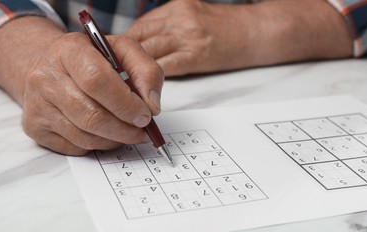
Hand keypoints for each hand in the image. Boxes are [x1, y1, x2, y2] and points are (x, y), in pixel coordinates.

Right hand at [0, 17, 163, 154]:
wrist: (54, 66)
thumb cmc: (93, 59)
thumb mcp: (124, 52)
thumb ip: (147, 73)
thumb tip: (152, 107)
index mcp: (68, 50)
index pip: (97, 81)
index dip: (126, 104)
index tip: (146, 115)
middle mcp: (45, 77)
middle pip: (91, 116)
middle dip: (125, 129)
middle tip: (142, 131)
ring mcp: (37, 105)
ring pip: (84, 137)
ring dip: (115, 140)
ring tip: (128, 132)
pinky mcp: (35, 127)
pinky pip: (75, 148)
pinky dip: (98, 146)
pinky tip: (106, 133)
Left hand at [127, 0, 351, 76]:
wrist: (255, 32)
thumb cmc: (224, 28)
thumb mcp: (193, 16)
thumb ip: (168, 27)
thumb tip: (143, 47)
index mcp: (175, 7)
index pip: (140, 27)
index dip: (123, 46)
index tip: (113, 61)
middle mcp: (178, 18)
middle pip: (139, 38)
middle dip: (123, 60)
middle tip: (111, 77)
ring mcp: (187, 35)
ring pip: (148, 53)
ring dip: (134, 72)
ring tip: (124, 87)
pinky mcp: (197, 54)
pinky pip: (166, 66)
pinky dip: (151, 79)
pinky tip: (144, 88)